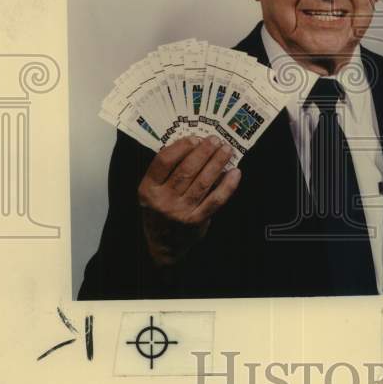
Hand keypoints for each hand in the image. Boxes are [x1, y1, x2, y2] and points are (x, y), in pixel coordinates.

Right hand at [137, 135, 241, 265]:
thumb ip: (166, 173)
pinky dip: (227, 186)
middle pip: (186, 170)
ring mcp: (180, 212)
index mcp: (148, 189)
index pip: (163, 162)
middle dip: (203, 152)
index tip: (194, 138)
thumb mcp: (152, 192)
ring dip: (217, 163)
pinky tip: (235, 173)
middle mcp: (163, 201)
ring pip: (202, 182)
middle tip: (215, 140)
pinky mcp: (197, 221)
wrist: (163, 245)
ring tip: (226, 150)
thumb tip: (194, 146)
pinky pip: (216, 200)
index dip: (180, 147)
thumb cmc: (159, 212)